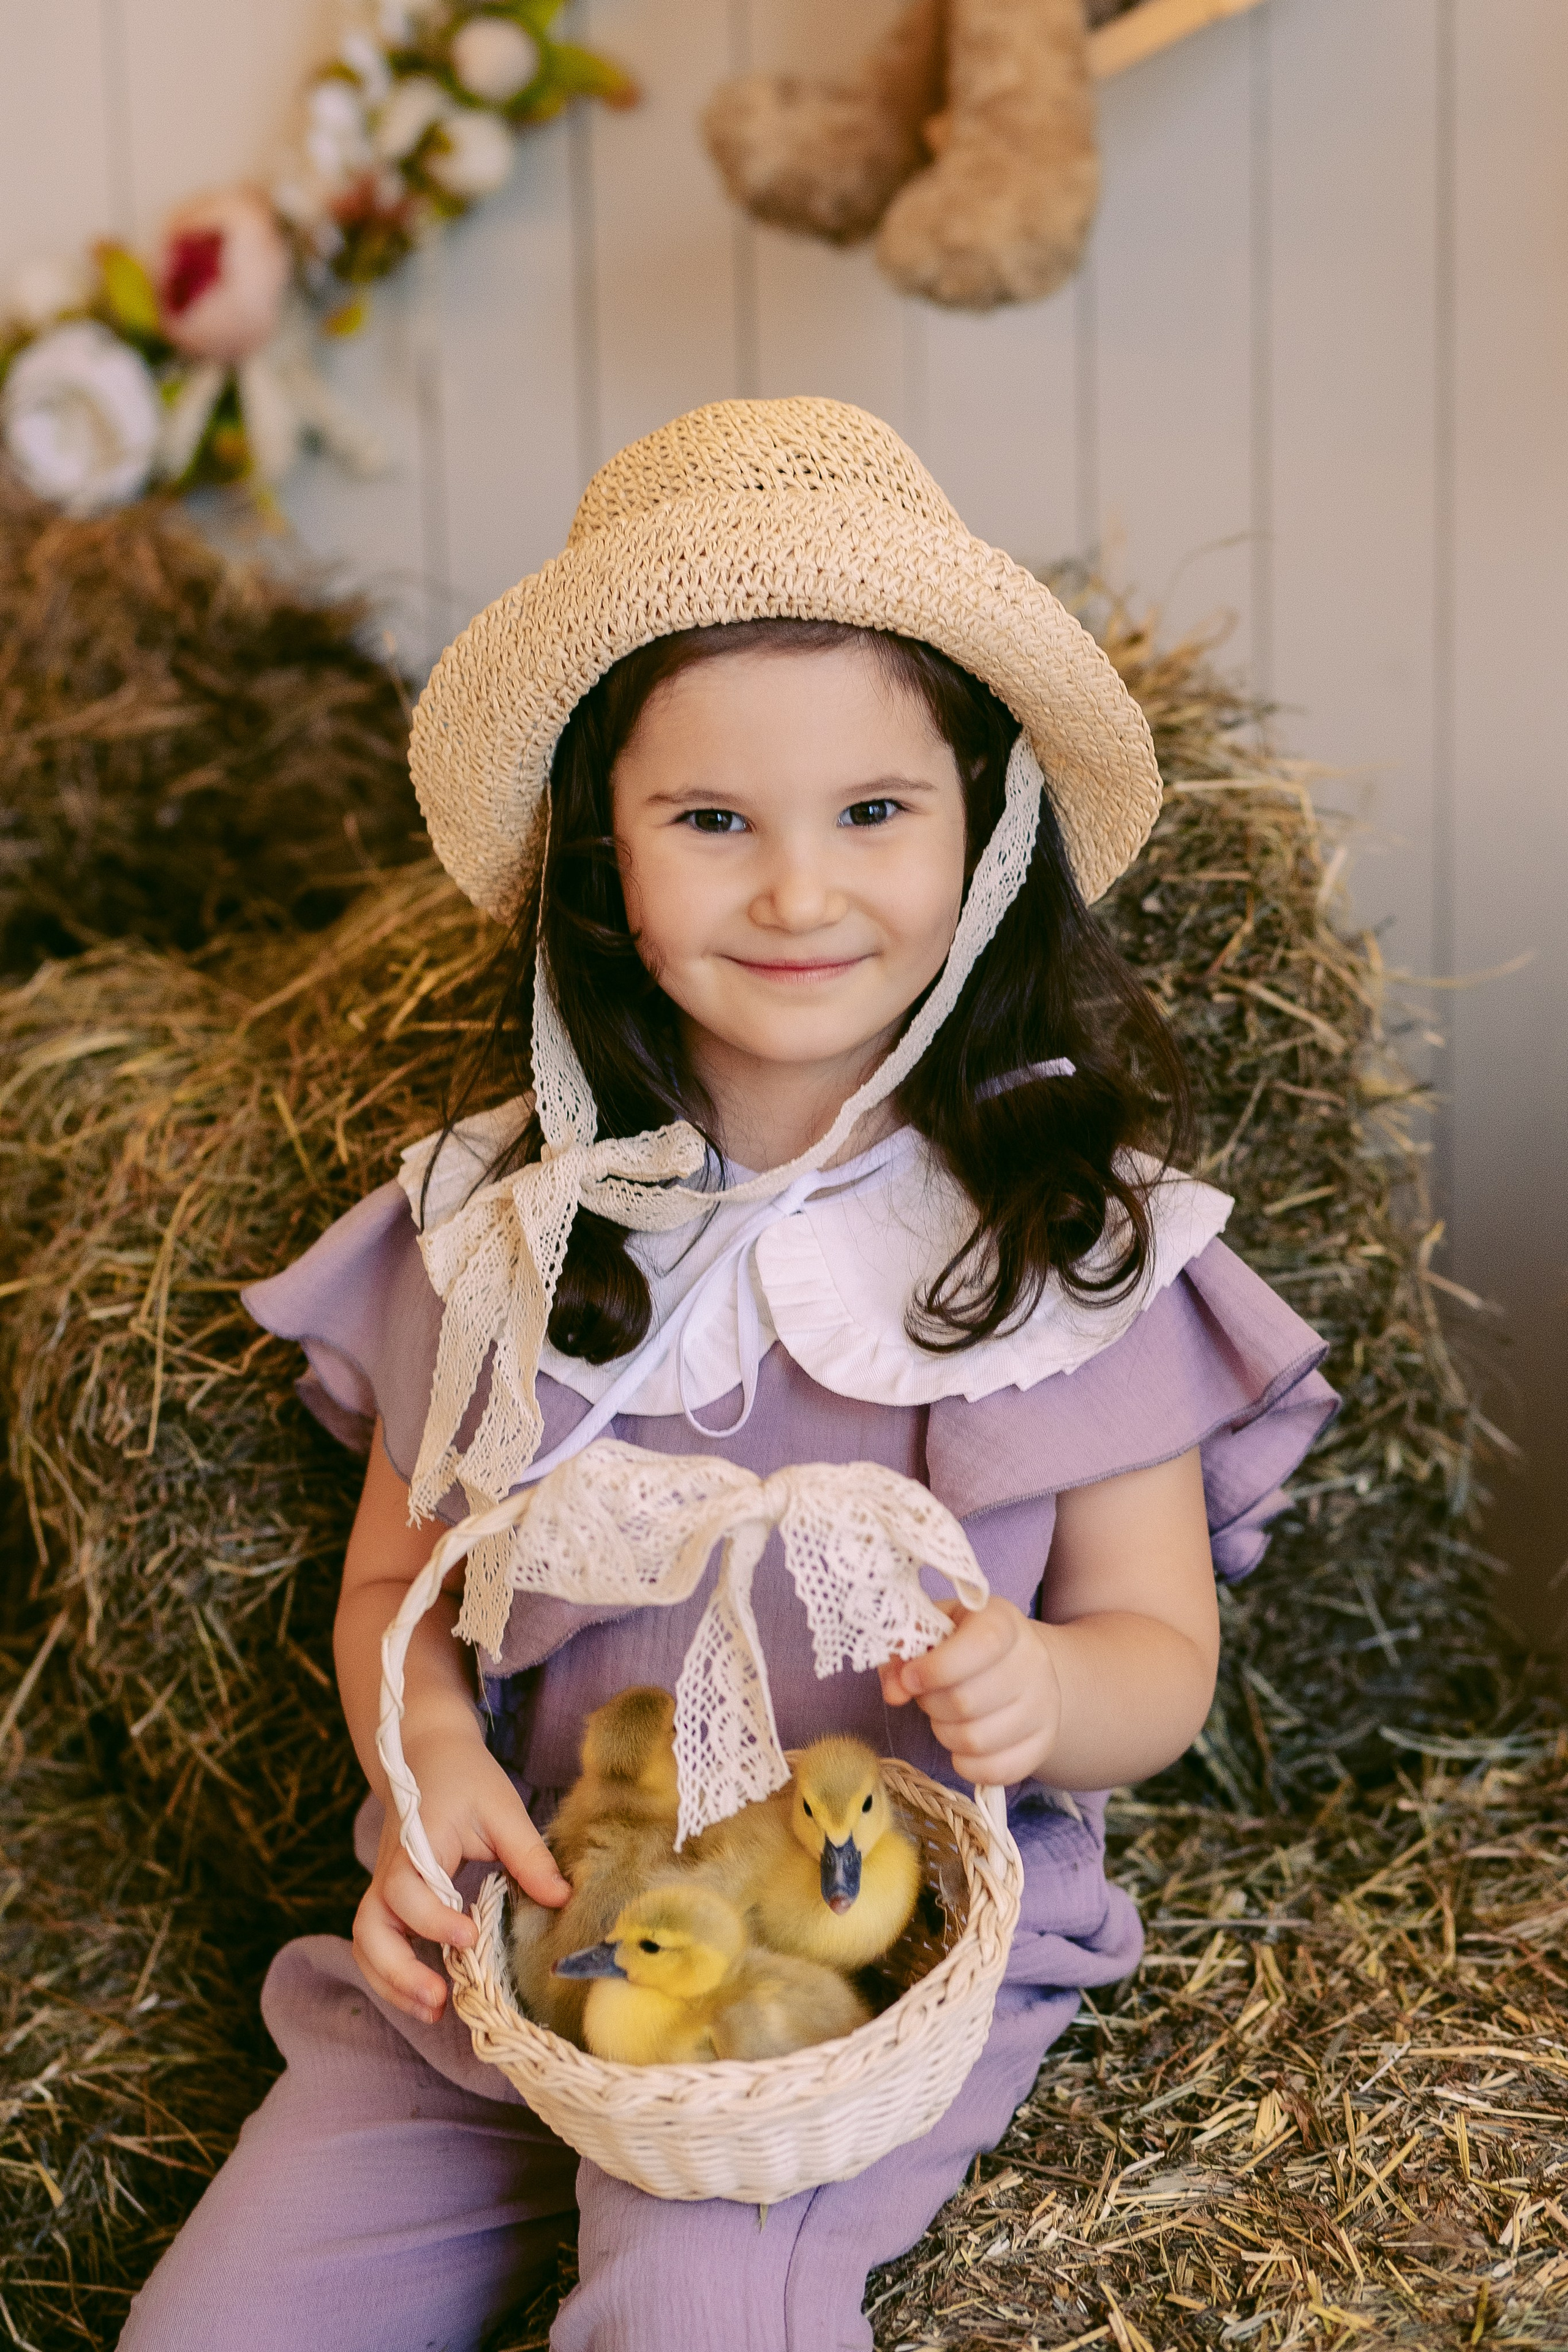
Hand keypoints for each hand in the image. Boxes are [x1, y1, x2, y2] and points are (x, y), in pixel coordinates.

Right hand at [353, 1724, 569, 2025]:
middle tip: (439, 1998)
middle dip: (398, 1970)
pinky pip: (378, 1942)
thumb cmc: (465, 1778)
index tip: (468, 1936)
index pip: (407, 1892)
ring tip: (432, 2009)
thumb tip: (562, 1900)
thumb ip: (528, 1855)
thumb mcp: (503, 1807)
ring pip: (367, 1943)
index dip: (433, 1919)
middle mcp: (390, 1870)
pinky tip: (426, 1995)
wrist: (426, 1755)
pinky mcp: (391, 1899)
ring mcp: (385, 1887)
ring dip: (391, 1981)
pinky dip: (393, 1973)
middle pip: (371, 1929)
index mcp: (415, 1843)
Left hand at [878, 1598, 1061, 1786]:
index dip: (937, 1668)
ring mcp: (1044, 1704)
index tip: (910, 1679)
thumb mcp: (931, 1631)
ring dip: (944, 1734)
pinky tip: (959, 1747)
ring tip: (944, 1718)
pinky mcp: (1045, 1741)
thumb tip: (895, 1693)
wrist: (1016, 1664)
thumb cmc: (963, 1644)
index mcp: (1003, 1622)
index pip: (982, 1644)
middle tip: (926, 1697)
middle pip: (968, 1700)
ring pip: (978, 1739)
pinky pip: (998, 1770)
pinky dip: (966, 1766)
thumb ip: (903, 1654)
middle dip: (931, 1705)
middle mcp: (1032, 1660)